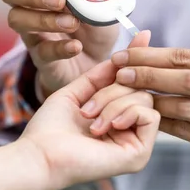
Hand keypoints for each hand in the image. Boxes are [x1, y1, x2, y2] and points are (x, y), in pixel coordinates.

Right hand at [0, 0, 119, 97]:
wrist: (101, 62)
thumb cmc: (94, 23)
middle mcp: (29, 6)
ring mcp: (32, 32)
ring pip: (18, 20)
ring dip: (45, 19)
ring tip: (73, 22)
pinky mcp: (42, 58)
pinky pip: (40, 52)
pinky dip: (58, 48)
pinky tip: (75, 46)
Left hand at [18, 31, 159, 189]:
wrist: (39, 153)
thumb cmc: (51, 127)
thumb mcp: (81, 90)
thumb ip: (105, 73)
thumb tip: (133, 45)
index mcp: (117, 117)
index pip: (137, 85)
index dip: (139, 62)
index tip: (143, 35)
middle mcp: (129, 130)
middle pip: (141, 90)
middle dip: (112, 91)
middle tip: (87, 109)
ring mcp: (136, 143)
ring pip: (146, 100)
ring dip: (113, 104)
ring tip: (90, 121)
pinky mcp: (139, 154)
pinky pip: (151, 117)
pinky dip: (128, 113)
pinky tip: (108, 126)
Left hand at [110, 48, 189, 170]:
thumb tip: (148, 53)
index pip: (187, 57)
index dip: (152, 56)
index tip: (125, 56)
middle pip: (186, 80)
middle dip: (149, 75)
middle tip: (121, 74)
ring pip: (186, 108)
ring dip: (154, 101)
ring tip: (129, 97)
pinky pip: (189, 133)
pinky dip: (166, 124)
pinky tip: (148, 117)